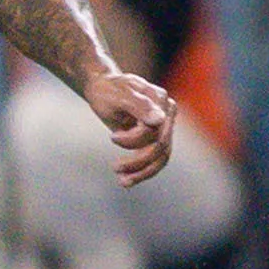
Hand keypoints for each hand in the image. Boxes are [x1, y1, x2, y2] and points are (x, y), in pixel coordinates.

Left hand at [83, 69, 176, 185]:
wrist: (102, 87)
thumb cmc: (108, 89)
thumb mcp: (118, 94)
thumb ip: (139, 106)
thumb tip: (160, 120)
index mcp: (160, 100)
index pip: (155, 129)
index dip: (135, 139)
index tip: (112, 137)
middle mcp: (167, 113)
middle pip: (160, 146)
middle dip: (138, 161)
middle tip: (116, 168)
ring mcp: (164, 126)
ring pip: (161, 157)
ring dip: (142, 172)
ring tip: (122, 181)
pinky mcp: (157, 138)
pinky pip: (155, 159)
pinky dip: (142, 172)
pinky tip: (126, 181)